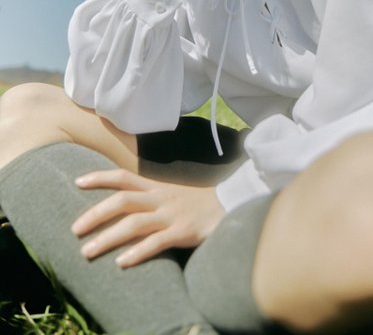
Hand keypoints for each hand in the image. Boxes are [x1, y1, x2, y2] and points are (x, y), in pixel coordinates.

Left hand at [71, 169, 225, 267]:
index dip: (100, 177)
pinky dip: (138, 252)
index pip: (123, 177)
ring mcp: (171, 215)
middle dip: (96, 213)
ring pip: (135, 223)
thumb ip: (148, 197)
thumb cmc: (195, 204)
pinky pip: (157, 242)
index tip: (77, 182)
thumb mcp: (170, 194)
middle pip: (123, 200)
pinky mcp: (183, 231)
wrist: (230, 205)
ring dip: (108, 237)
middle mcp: (160, 199)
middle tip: (74, 229)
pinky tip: (122, 263)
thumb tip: (119, 204)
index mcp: (155, 188)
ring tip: (87, 252)